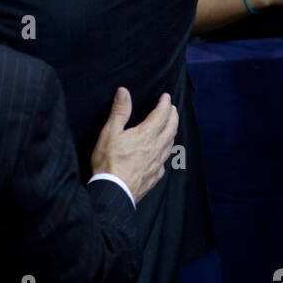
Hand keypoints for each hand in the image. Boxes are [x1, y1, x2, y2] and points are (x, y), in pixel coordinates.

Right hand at [90, 87, 177, 204]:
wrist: (113, 191)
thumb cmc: (109, 161)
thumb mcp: (110, 132)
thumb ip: (119, 111)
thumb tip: (124, 92)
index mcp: (145, 135)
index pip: (161, 116)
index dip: (165, 104)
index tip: (166, 96)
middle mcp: (156, 149)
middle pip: (171, 129)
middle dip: (173, 116)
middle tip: (173, 108)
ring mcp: (157, 164)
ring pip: (170, 145)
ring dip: (173, 132)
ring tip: (171, 127)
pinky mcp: (154, 177)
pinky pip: (164, 161)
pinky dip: (166, 152)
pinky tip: (162, 153)